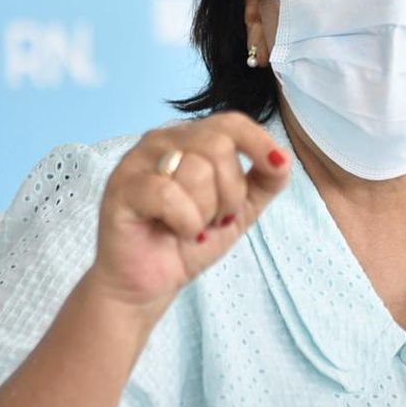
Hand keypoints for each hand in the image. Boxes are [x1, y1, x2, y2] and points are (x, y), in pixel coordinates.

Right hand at [84, 112, 290, 320]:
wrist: (150, 283)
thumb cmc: (190, 239)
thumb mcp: (241, 209)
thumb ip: (265, 181)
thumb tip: (283, 159)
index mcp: (191, 139)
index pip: (232, 123)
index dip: (259, 142)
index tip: (278, 166)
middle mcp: (163, 140)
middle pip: (219, 146)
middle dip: (230, 193)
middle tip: (214, 218)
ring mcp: (138, 160)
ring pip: (196, 170)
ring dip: (205, 212)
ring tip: (190, 226)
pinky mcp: (122, 187)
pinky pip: (169, 194)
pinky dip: (184, 222)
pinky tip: (176, 232)